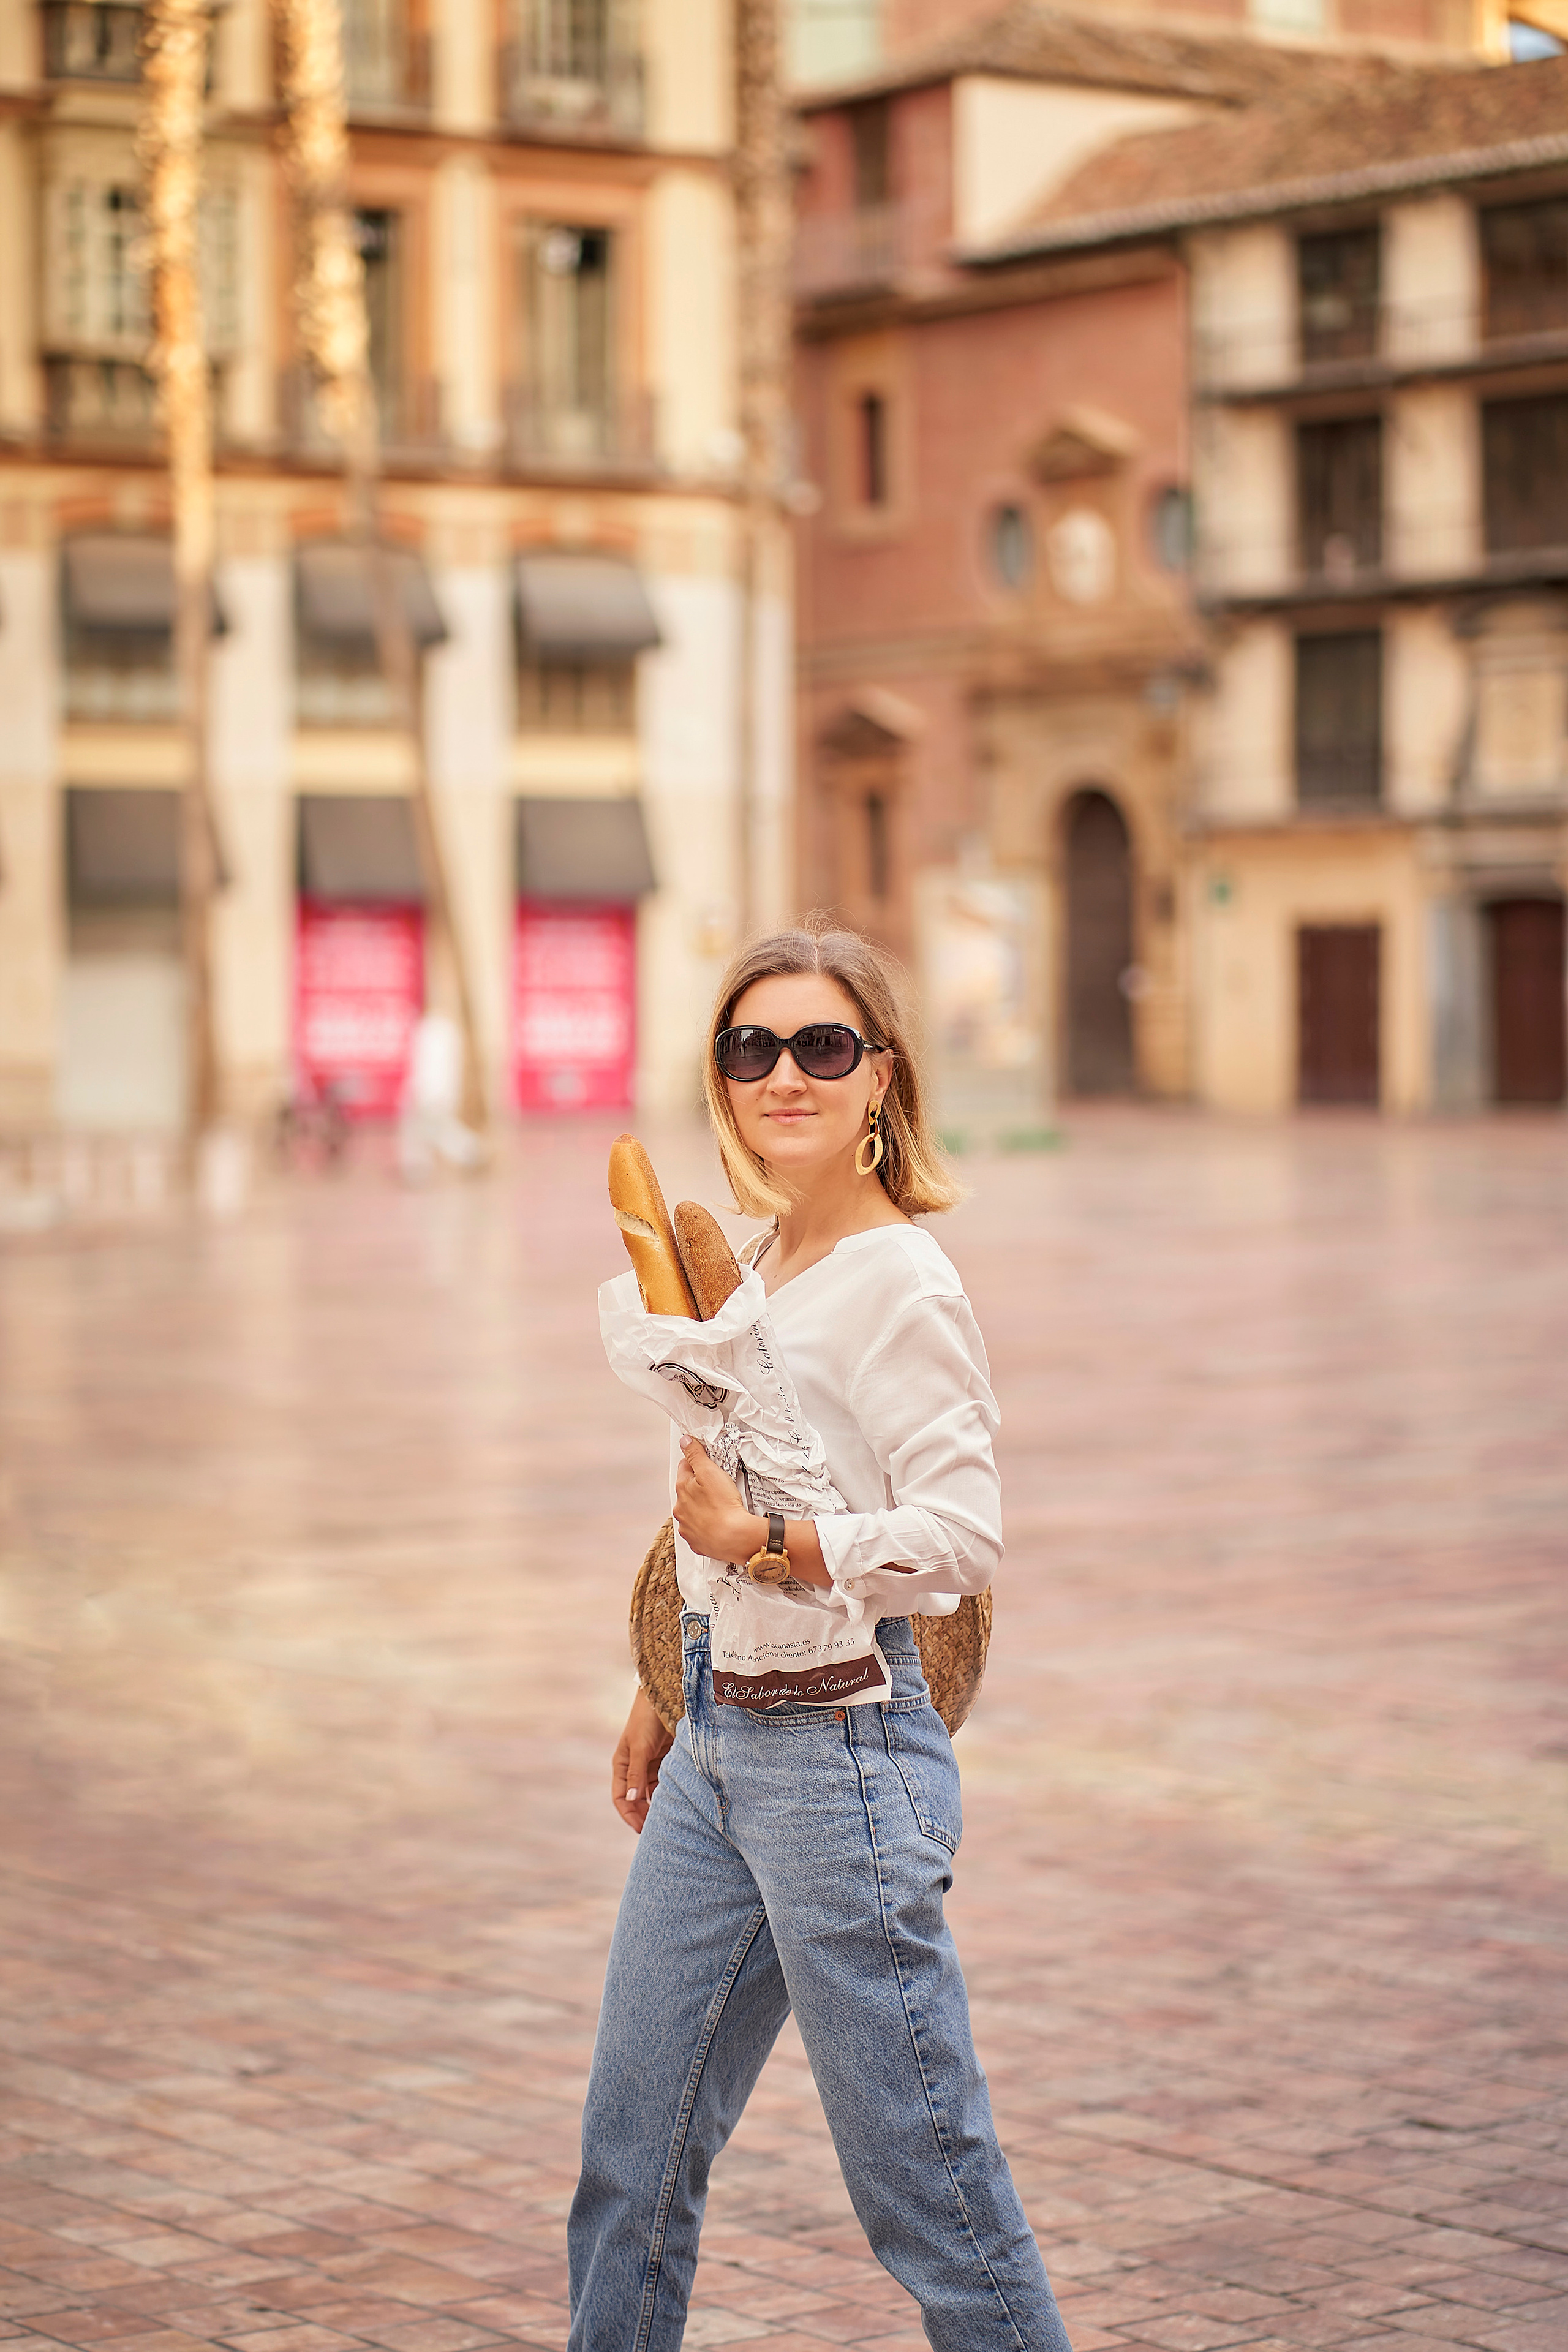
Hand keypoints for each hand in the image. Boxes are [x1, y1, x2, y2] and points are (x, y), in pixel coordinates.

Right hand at [613, 1686, 674, 1833]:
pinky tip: (678, 1800)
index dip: (629, 1814)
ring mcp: (651, 1763)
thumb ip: (636, 1774)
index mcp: (622, 1764)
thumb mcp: (640, 1748)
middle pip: (637, 1798)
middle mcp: (635, 1767)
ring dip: (658, 1804)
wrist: (665, 1696)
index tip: (641, 1829)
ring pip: (652, 1791)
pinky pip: (667, 1781)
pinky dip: (670, 1791)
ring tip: (670, 1818)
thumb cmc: (646, 1720)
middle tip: (657, 1829)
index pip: (621, 1797)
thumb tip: (632, 1799)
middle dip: (644, 1813)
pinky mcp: (667, 1758)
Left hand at [672, 1436, 759, 1564]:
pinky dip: (707, 1526)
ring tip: (720, 1507)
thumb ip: (695, 1454)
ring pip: (693, 1511)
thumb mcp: (710, 1471)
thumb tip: (684, 1441)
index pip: (685, 1467)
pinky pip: (700, 1530)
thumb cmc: (723, 1505)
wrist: (734, 1537)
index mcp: (682, 1489)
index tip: (709, 1466)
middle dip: (699, 1487)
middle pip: (688, 1490)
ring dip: (702, 1508)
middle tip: (718, 1488)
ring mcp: (687, 1527)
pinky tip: (719, 1523)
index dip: (698, 1464)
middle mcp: (680, 1508)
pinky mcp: (696, 1542)